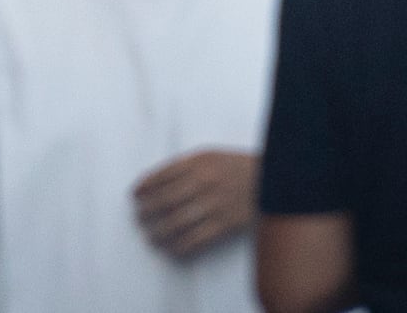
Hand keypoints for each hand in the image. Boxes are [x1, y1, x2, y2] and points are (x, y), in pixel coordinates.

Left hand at [130, 147, 255, 262]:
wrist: (271, 180)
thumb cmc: (237, 167)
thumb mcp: (211, 156)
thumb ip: (185, 165)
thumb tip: (156, 182)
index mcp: (199, 162)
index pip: (162, 175)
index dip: (144, 187)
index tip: (135, 196)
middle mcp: (204, 182)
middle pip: (165, 201)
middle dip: (147, 211)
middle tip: (139, 218)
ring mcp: (215, 205)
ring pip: (177, 223)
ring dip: (159, 233)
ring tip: (151, 237)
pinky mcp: (225, 225)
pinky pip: (196, 240)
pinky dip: (180, 247)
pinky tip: (171, 249)